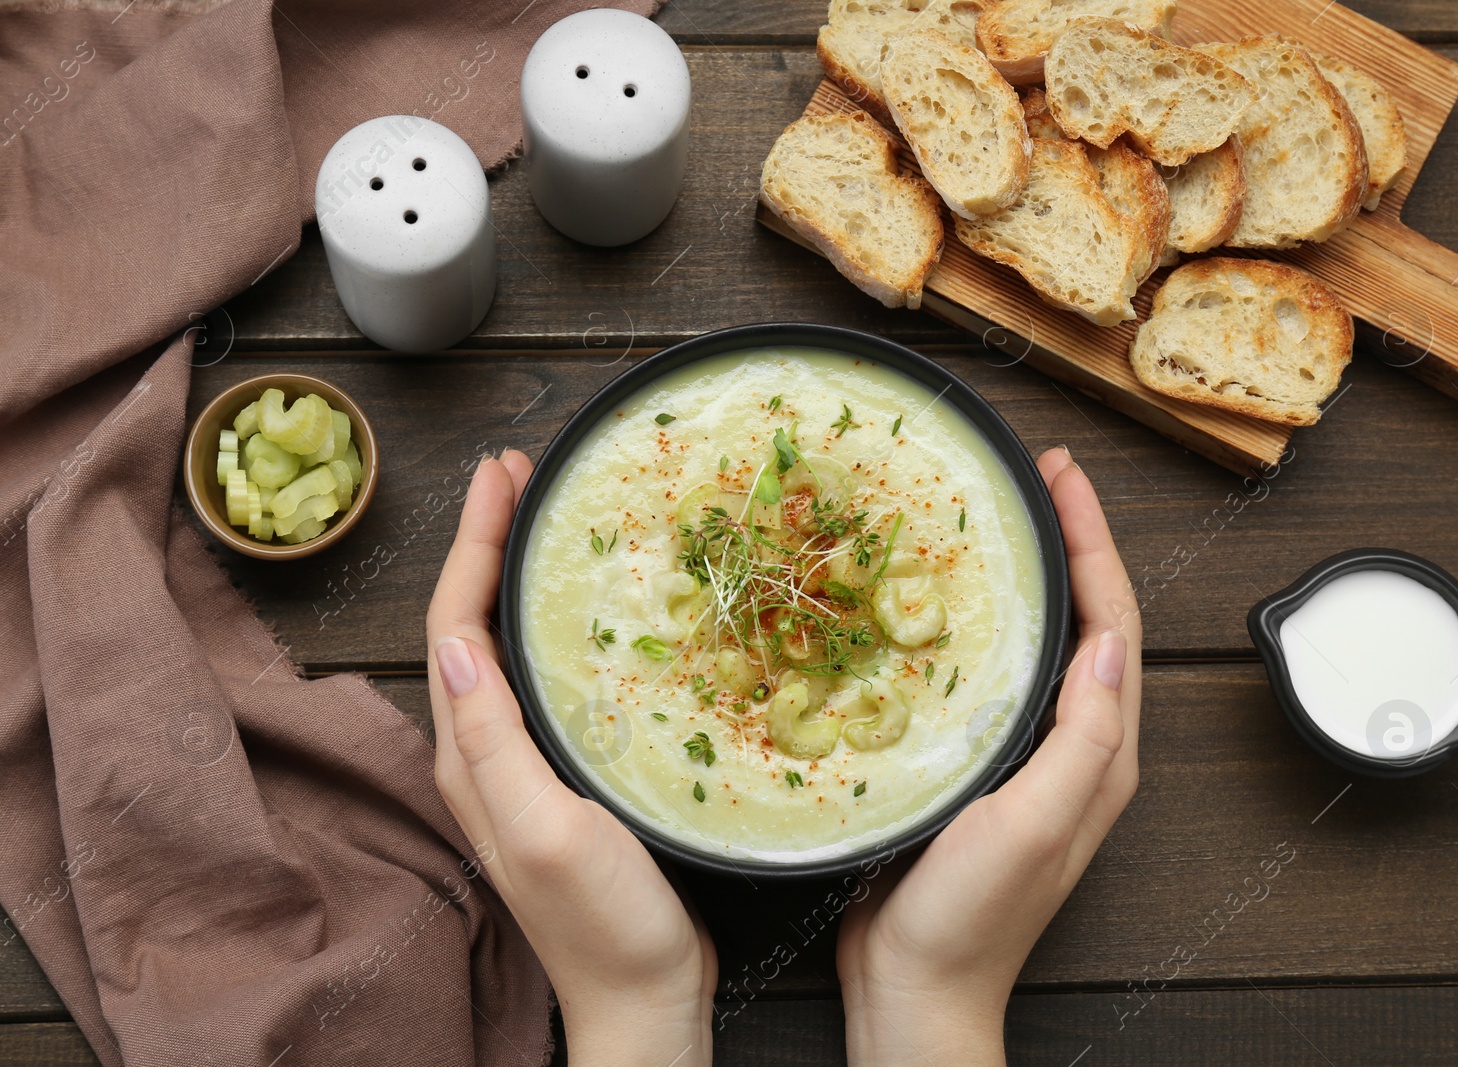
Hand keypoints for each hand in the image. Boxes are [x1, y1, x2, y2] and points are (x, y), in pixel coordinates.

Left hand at [426, 451, 715, 1066]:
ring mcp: (523, 764)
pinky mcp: (563, 775)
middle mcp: (484, 752)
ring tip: (545, 518)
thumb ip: (495, 739)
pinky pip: (544, 677)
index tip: (498, 476)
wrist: (645, 998)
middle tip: (522, 475)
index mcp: (471, 755)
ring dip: (515, 575)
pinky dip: (553, 624)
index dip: (472, 545)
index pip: (454, 626)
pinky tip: (589, 610)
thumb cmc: (604, 923)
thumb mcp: (545, 828)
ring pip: (505, 646)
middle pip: (470, 624)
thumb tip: (455, 641)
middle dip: (488, 542)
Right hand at [836, 446, 1141, 1065]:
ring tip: (1000, 522)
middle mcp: (1074, 748)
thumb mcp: (1034, 824)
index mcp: (1099, 754)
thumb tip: (1107, 644)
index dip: (1094, 544)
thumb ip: (1082, 740)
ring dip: (1033, 578)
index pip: (1112, 624)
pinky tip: (944, 607)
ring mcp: (1027, 758)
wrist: (915, 989)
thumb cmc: (971, 919)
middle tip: (1036, 481)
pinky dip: (983, 627)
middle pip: (1087, 622)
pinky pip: (993, 678)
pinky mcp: (980, 768)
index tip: (1063, 481)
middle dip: (1071, 543)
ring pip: (1042, 644)